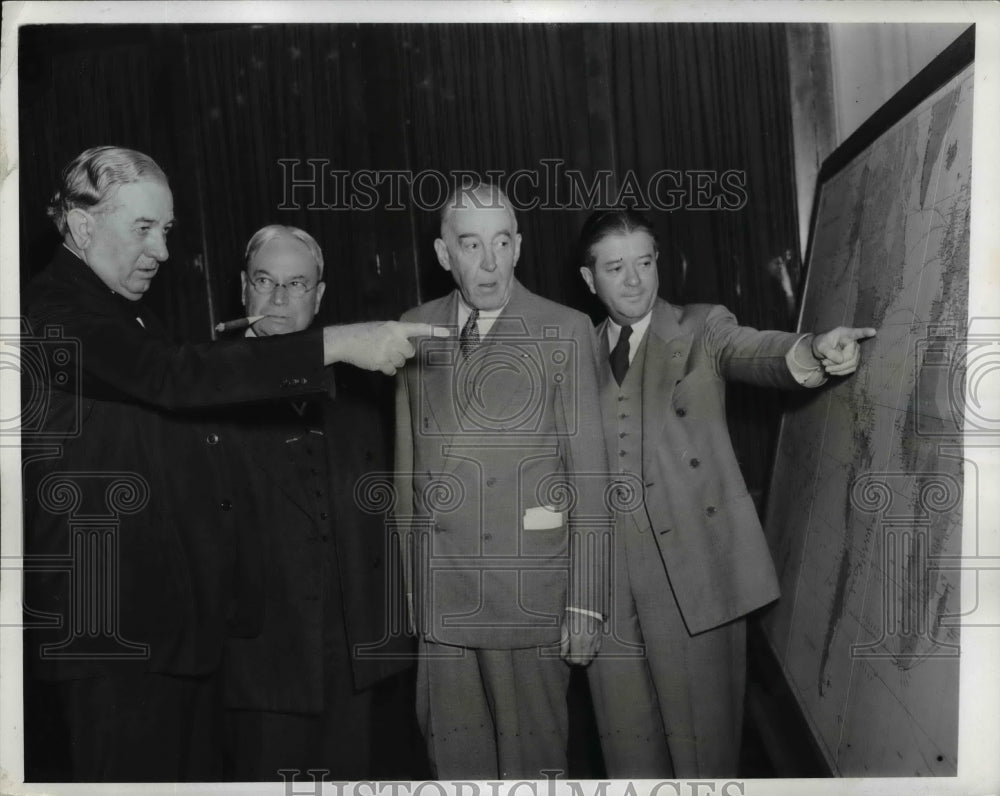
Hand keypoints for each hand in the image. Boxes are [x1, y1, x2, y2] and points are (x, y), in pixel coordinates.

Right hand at [323, 321, 449, 374]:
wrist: (346, 340)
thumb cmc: (365, 333)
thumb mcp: (383, 328)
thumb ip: (396, 335)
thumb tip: (407, 349)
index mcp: (395, 327)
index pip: (418, 329)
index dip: (434, 331)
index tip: (448, 334)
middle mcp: (394, 338)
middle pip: (410, 352)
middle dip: (402, 353)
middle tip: (389, 349)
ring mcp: (387, 351)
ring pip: (401, 362)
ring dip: (393, 361)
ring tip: (380, 353)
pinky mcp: (381, 362)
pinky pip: (392, 370)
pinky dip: (386, 368)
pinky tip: (377, 361)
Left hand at [559, 610, 602, 665]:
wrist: (586, 605)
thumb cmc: (573, 614)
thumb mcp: (564, 627)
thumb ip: (564, 643)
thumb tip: (563, 655)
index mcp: (577, 639)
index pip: (575, 660)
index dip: (570, 661)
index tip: (566, 656)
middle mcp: (587, 641)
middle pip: (584, 662)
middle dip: (577, 661)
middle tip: (571, 655)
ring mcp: (595, 640)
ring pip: (590, 658)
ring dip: (583, 657)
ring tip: (577, 650)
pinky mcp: (599, 638)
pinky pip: (596, 651)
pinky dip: (590, 652)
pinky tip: (584, 646)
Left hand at [811, 326, 876, 375]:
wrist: (822, 351)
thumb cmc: (821, 344)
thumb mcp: (820, 346)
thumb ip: (828, 352)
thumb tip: (841, 360)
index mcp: (845, 334)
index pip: (857, 333)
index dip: (865, 332)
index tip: (873, 331)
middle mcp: (853, 342)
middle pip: (850, 356)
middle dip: (836, 363)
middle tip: (824, 363)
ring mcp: (856, 352)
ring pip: (852, 364)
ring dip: (837, 368)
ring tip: (826, 366)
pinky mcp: (854, 360)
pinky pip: (851, 369)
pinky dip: (840, 372)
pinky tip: (832, 370)